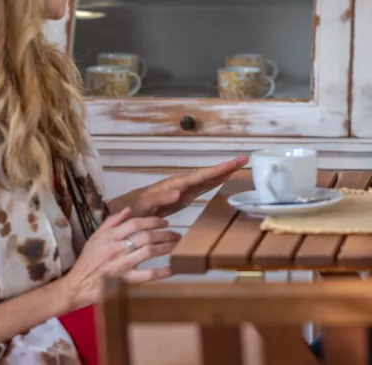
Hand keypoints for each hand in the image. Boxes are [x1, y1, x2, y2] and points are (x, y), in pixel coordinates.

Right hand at [56, 208, 180, 311]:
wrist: (77, 284)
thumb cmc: (88, 260)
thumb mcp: (95, 237)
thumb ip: (111, 222)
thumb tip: (128, 209)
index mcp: (109, 237)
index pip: (135, 223)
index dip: (152, 221)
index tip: (165, 222)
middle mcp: (117, 248)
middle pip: (146, 236)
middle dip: (165, 233)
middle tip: (176, 234)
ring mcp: (122, 265)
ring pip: (149, 251)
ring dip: (166, 247)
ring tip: (177, 246)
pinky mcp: (125, 281)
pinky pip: (147, 275)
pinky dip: (162, 272)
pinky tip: (172, 268)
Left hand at [127, 156, 248, 217]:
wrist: (127, 212)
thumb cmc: (135, 208)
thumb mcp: (145, 204)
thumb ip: (161, 198)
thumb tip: (178, 192)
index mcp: (175, 184)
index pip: (200, 176)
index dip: (217, 170)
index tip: (233, 164)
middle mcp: (182, 184)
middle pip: (207, 174)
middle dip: (225, 167)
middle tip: (244, 159)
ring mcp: (184, 190)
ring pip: (207, 179)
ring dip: (222, 173)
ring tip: (239, 166)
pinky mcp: (184, 197)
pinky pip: (203, 188)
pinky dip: (215, 183)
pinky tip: (223, 180)